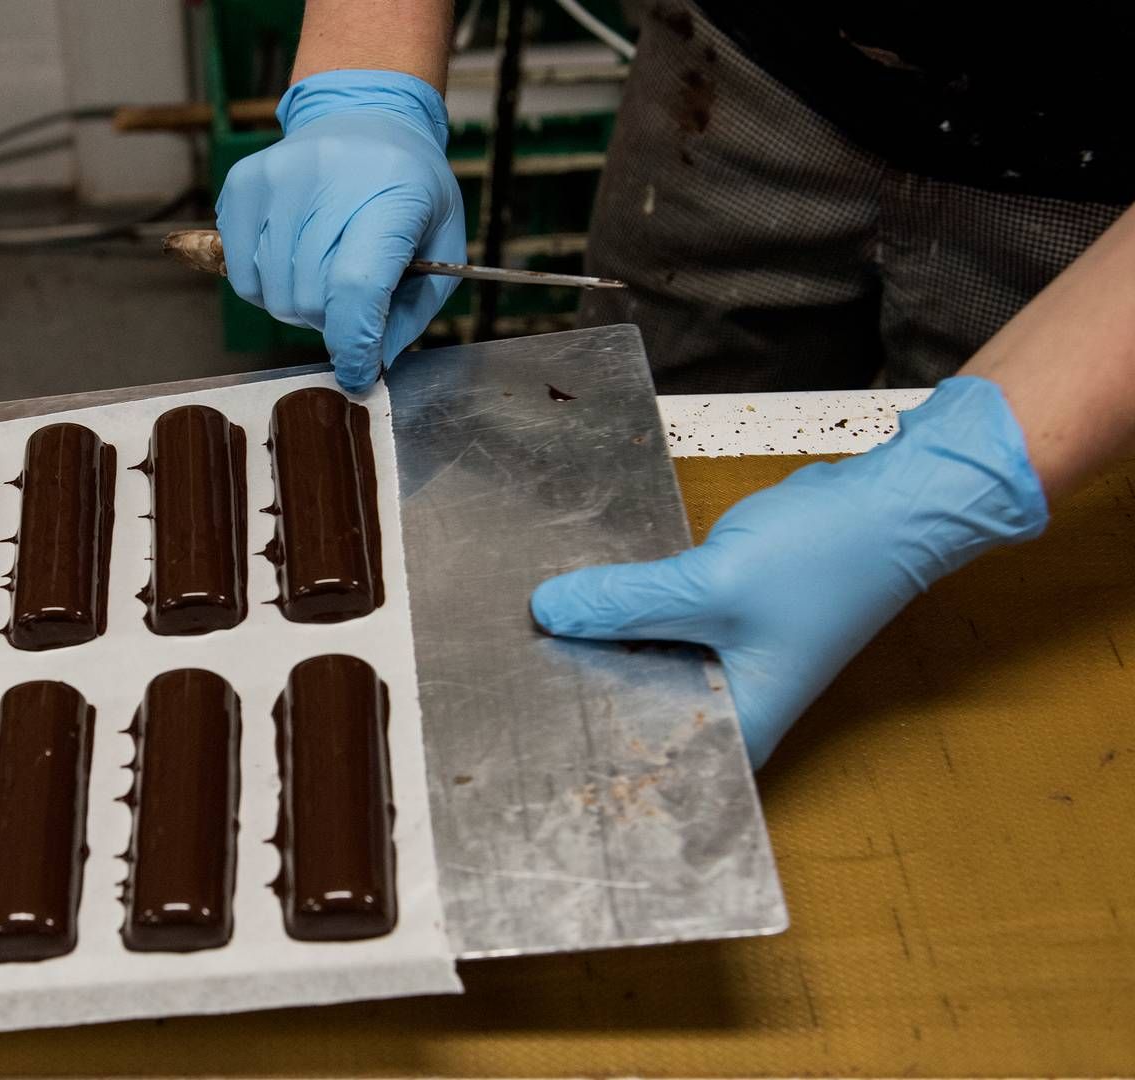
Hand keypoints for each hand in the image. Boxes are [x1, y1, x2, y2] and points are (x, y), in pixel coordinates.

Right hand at [215, 70, 465, 391]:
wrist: (366, 116)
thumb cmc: (407, 185)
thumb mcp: (441, 242)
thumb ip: (412, 309)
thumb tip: (371, 362)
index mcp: (391, 196)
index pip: (356, 288)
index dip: (353, 344)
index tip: (357, 371)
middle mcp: (328, 181)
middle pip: (309, 297)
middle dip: (330, 319)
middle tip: (349, 298)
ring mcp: (279, 179)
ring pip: (270, 291)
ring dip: (297, 302)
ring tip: (322, 272)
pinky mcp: (244, 183)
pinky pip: (240, 269)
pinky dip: (265, 281)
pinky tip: (291, 255)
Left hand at [530, 377, 1048, 766]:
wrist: (893, 502)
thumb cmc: (828, 559)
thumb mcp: (713, 584)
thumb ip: (627, 602)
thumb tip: (549, 611)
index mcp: (737, 726)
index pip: (646, 759)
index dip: (587, 747)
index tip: (522, 732)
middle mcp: (732, 705)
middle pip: (636, 710)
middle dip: (582, 688)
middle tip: (503, 677)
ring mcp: (727, 662)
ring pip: (642, 663)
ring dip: (601, 645)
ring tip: (523, 636)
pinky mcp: (720, 620)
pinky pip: (657, 624)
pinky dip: (628, 610)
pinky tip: (578, 597)